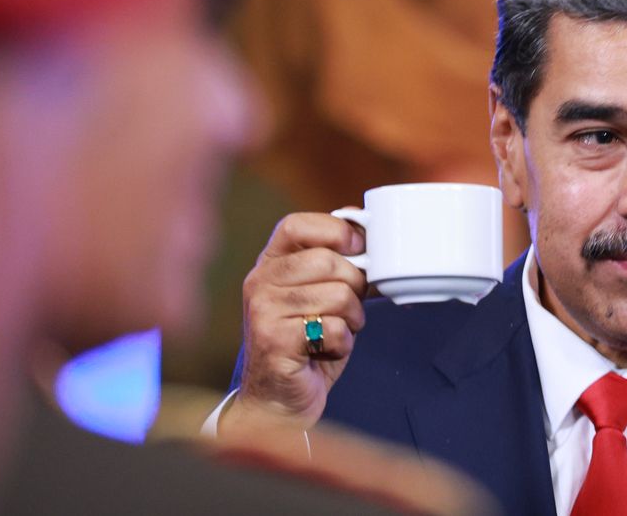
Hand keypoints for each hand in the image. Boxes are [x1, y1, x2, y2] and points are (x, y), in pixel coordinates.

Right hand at [221, 212, 366, 434]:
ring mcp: (263, 311)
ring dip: (351, 320)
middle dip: (354, 287)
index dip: (335, 231)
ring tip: (334, 333)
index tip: (359, 249)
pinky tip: (324, 351)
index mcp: (269, 264)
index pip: (298, 225)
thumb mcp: (318, 296)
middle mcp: (260, 282)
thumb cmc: (304, 346)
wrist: (276, 402)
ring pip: (338, 295)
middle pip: (329, 261)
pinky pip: (334, 329)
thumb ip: (335, 265)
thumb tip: (366, 230)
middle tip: (347, 310)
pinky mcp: (275, 342)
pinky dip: (342, 344)